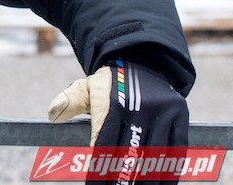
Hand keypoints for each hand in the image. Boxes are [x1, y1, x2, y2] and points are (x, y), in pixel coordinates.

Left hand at [48, 59, 188, 182]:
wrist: (142, 60)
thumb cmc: (110, 83)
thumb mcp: (87, 86)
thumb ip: (70, 100)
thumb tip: (52, 114)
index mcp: (112, 103)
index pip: (105, 142)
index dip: (101, 165)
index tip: (95, 183)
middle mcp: (138, 107)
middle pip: (130, 152)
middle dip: (121, 176)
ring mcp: (161, 111)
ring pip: (155, 154)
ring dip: (147, 178)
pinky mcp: (180, 116)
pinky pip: (177, 149)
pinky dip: (170, 170)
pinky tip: (161, 184)